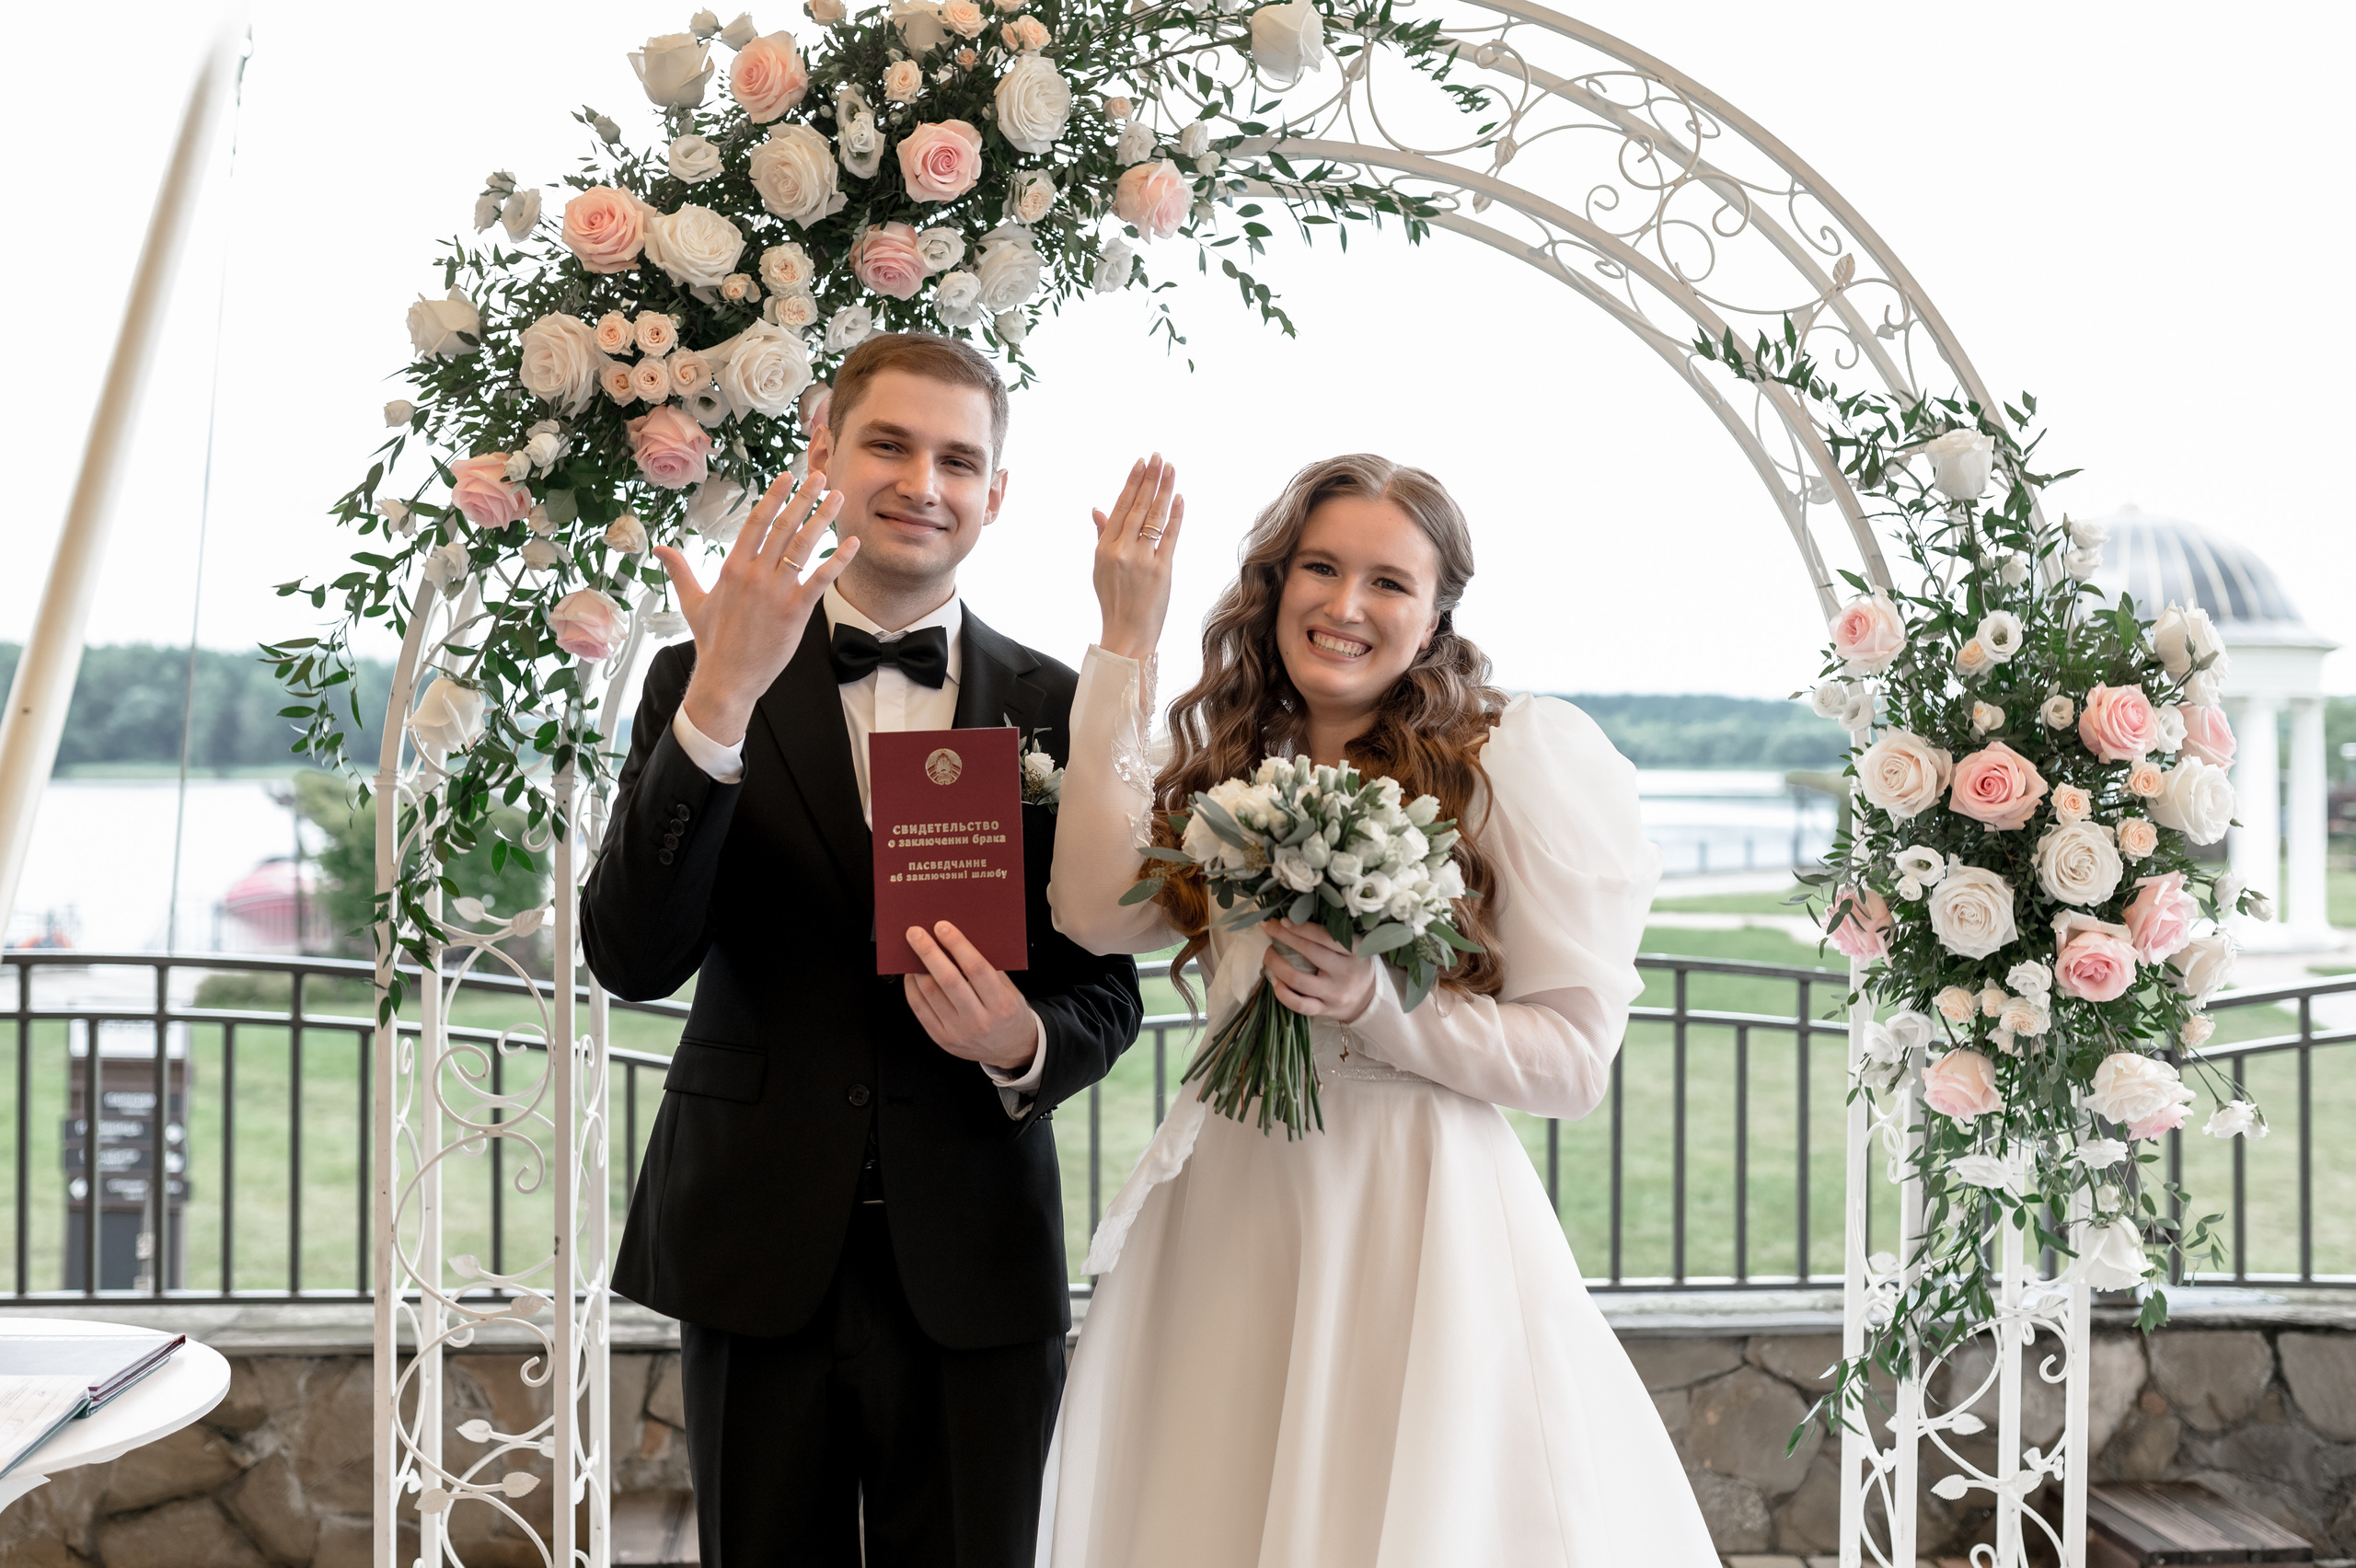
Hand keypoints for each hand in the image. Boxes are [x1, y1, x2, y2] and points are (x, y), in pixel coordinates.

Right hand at [651, 471, 856, 746]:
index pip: (756, 522)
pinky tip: (852, 543)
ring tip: (838, 498)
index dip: (774, 497)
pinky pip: (821, 578)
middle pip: (784, 526)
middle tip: (821, 476)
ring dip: (823, 519)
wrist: (727, 677)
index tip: (788, 477)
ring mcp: (777, 592)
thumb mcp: (692, 601)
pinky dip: (838, 559)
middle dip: (804, 498)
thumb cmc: (711, 640)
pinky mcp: (796, 611)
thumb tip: (660, 549)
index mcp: (732, 567)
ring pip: (804, 546)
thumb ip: (680, 571)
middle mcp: (755, 574)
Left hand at [905, 921, 1040, 1072]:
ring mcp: (958, 1032)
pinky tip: (912, 974)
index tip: (943, 927)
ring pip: (931, 993)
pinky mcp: (942, 1039)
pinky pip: (920, 1009)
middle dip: (929, 952)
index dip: (957, 945)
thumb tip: (959, 941)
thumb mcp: (1010, 990)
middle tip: (916, 934)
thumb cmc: (1009, 1014)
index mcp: (1000, 1004)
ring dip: (917, 968)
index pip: (976, 968)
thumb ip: (989, 968)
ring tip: (912, 951)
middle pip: (949, 980)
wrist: (1010, 1049)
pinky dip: (913, 988)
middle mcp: (979, 1020)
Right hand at [1090, 454, 1183, 662]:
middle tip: (1158, 457)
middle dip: (1149, 479)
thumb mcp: (1101, 568)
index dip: (1131, 483)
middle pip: (1137, 507)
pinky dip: (1176, 516)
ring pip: (1154, 517)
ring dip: (1163, 490)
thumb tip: (1098, 509)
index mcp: (1104, 548)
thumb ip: (1102, 536)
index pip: (1119, 507)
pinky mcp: (1162, 570)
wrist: (1127, 633)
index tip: (1141, 463)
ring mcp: (1142, 559)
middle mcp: (1121, 551)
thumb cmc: (1115, 601)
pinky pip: (1170, 537)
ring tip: (1170, 469)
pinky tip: (1179, 497)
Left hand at [1261, 920, 1377, 1022]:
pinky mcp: (1324, 1010)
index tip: (1283, 920)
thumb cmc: (1355, 965)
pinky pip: (1298, 1004)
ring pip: (1298, 980)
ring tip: (1268, 954)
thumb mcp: (1354, 947)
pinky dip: (1281, 992)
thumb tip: (1296, 918)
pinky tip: (1274, 980)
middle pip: (1309, 953)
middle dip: (1284, 938)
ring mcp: (1334, 994)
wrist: (1368, 999)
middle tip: (1269, 929)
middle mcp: (1346, 973)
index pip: (1326, 937)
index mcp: (1356, 952)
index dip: (1302, 927)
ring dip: (1276, 964)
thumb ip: (1332, 935)